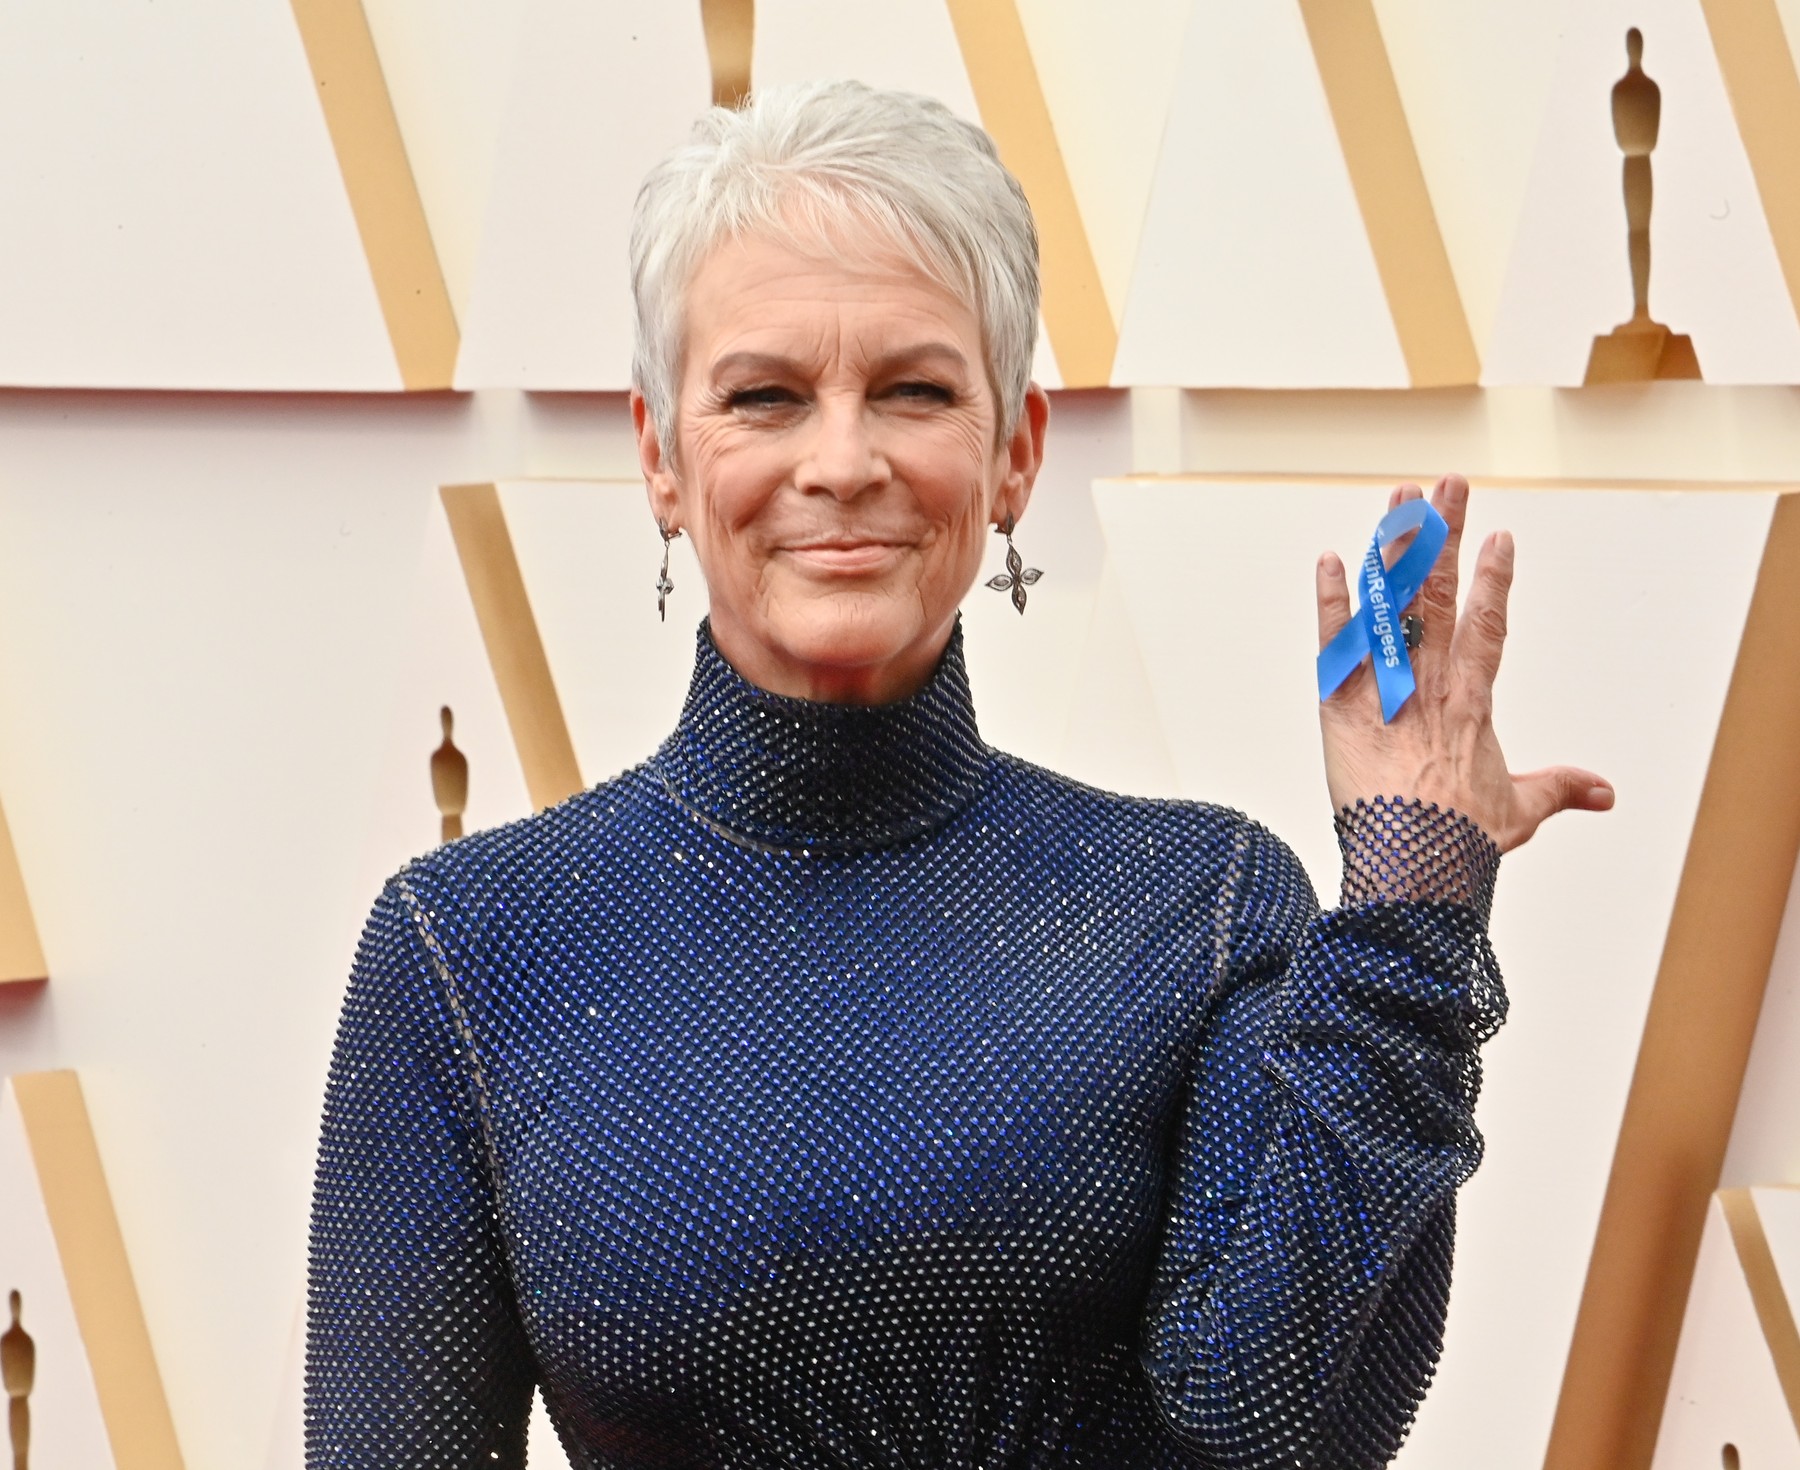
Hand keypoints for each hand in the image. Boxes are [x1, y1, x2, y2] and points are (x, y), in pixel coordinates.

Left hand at [1316, 475, 1613, 852]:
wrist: (1411, 860)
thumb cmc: (1461, 840)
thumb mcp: (1518, 811)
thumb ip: (1558, 789)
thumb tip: (1604, 793)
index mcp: (1472, 700)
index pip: (1486, 625)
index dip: (1494, 581)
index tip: (1500, 537)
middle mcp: (1429, 681)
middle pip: (1438, 594)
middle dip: (1444, 536)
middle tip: (1448, 484)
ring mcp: (1383, 686)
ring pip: (1389, 604)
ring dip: (1394, 549)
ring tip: (1400, 499)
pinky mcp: (1338, 703)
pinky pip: (1334, 644)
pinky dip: (1332, 603)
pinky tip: (1333, 560)